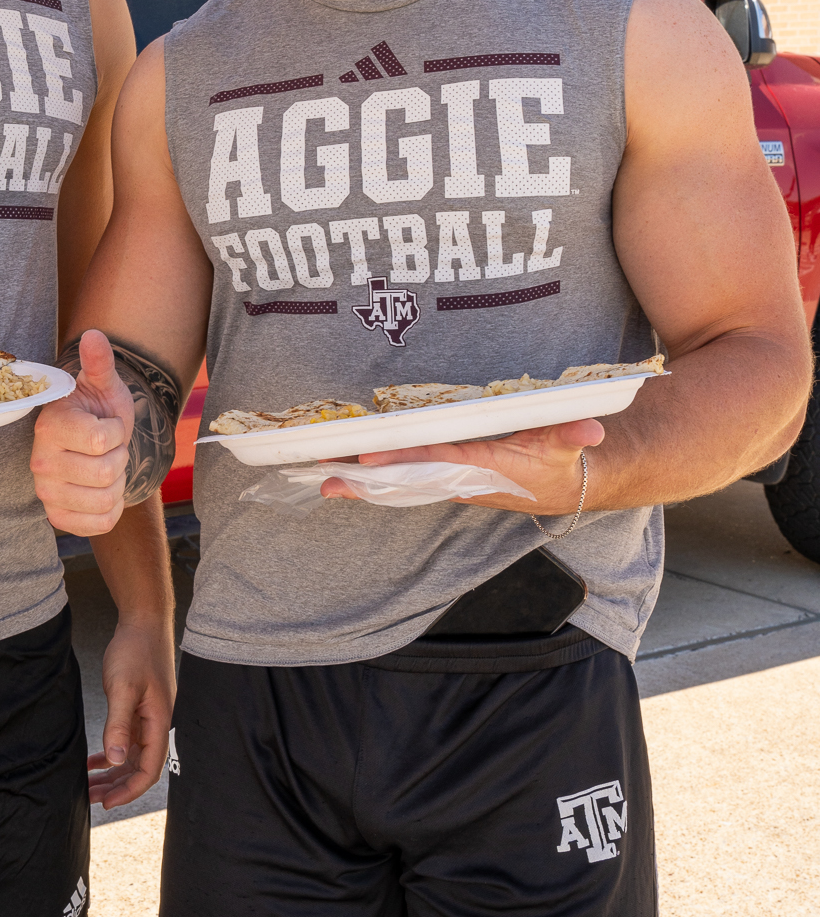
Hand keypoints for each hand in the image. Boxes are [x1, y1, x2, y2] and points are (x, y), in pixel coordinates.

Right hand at [30, 328, 133, 535]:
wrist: (93, 443)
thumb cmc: (98, 410)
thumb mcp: (104, 385)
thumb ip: (100, 362)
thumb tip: (94, 335)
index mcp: (50, 426)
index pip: (102, 440)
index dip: (117, 432)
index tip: (106, 424)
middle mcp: (41, 463)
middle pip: (106, 472)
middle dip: (119, 458)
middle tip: (107, 449)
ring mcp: (46, 493)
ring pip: (106, 500)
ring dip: (117, 484)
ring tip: (104, 467)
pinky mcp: (58, 518)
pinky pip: (101, 524)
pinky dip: (112, 509)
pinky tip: (101, 490)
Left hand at [87, 612, 176, 809]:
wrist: (142, 623)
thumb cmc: (136, 651)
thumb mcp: (123, 687)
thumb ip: (118, 724)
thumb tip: (115, 760)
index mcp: (159, 723)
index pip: (149, 771)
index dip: (129, 791)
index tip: (106, 803)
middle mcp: (156, 726)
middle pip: (139, 769)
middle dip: (116, 787)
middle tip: (90, 799)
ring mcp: (147, 719)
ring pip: (130, 758)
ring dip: (111, 774)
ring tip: (88, 786)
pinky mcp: (137, 710)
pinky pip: (125, 742)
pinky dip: (110, 755)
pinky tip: (93, 762)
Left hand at [318, 416, 605, 512]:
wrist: (563, 489)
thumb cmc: (559, 461)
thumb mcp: (570, 444)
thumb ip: (575, 432)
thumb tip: (590, 428)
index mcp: (486, 468)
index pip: (439, 460)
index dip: (406, 457)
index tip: (373, 456)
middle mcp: (462, 481)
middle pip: (409, 478)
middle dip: (370, 478)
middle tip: (329, 474)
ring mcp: (452, 485)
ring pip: (402, 485)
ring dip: (365, 484)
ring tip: (325, 480)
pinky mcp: (447, 483)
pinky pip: (406, 485)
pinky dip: (376, 484)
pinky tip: (346, 481)